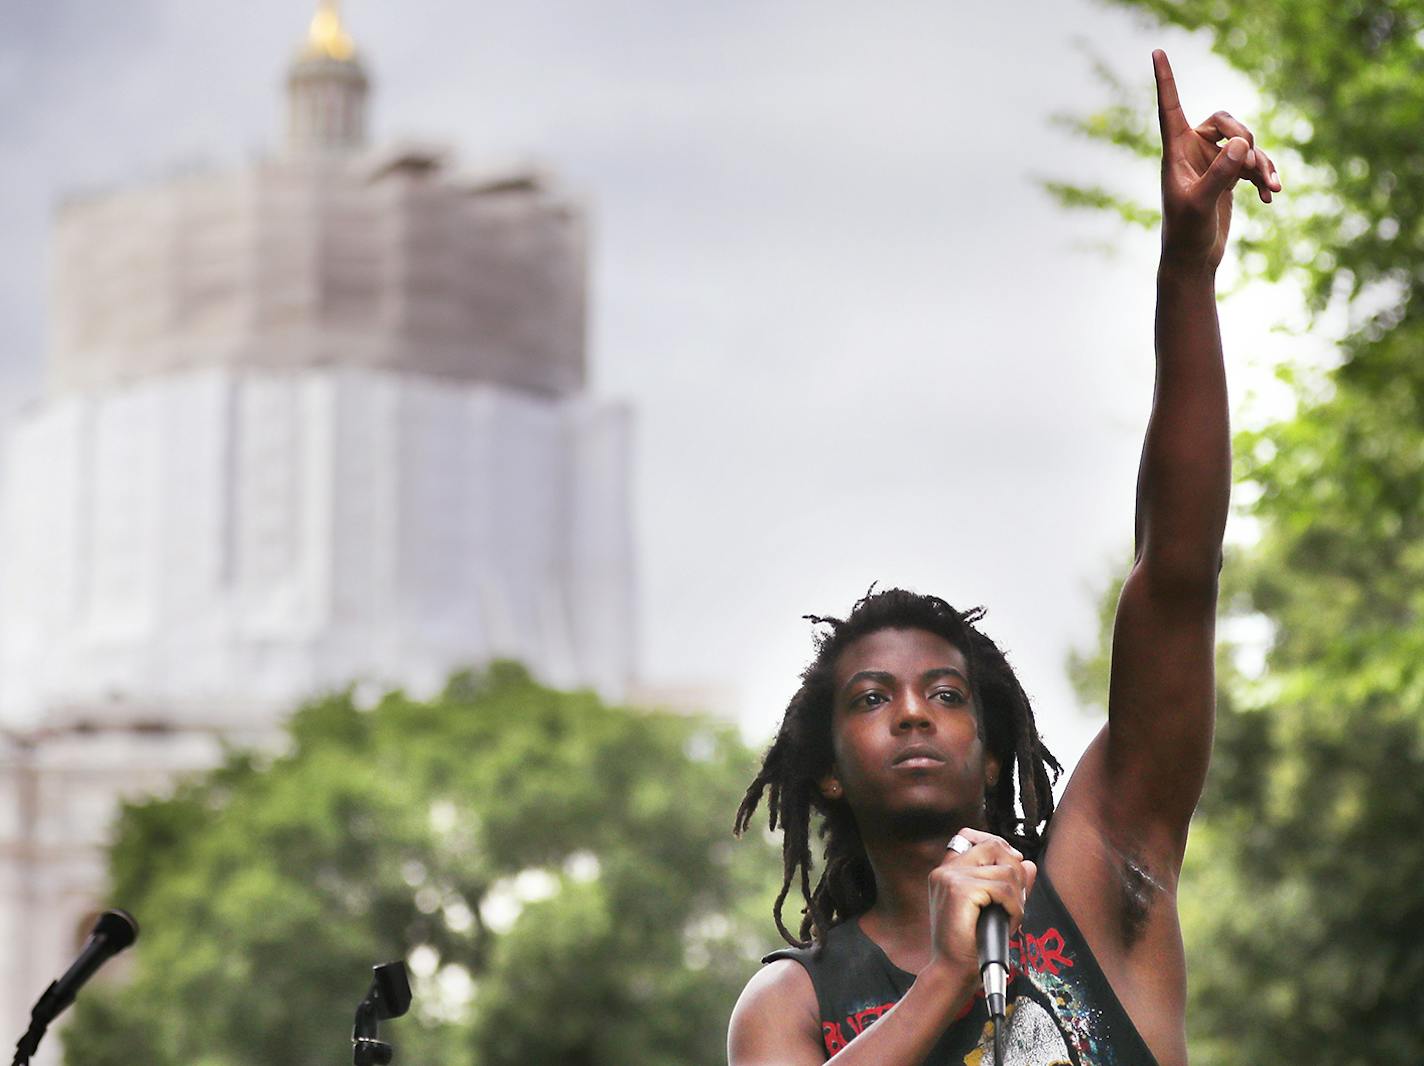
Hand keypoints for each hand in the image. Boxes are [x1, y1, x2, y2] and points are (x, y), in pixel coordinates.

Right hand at [926, 827, 1036, 987]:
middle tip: (1016, 897)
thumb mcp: (992, 909)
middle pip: (993, 846)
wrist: (953, 972)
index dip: (997, 846)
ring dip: (1017, 895)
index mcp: (946, 872)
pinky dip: (1014, 906)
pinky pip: (1003, 887)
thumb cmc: (969, 946)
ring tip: (1011, 915)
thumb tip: (1028, 864)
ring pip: (1004, 869)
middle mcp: (945, 870)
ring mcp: (950, 878)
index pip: (970, 836)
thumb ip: (1009, 884)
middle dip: (1014, 868)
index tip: (1010, 864)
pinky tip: (1009, 921)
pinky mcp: (960, 890)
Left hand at [1153, 48, 1280, 271]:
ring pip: (1245, 143)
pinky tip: (1271, 198)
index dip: (1165, 81)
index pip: (1170, 108)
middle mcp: (1192, 152)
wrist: (1193, 260)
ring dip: (1262, 162)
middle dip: (1245, 138)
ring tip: (1271, 186)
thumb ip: (1220, 174)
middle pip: (1225, 121)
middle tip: (1252, 165)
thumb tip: (1242, 143)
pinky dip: (1265, 176)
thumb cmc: (1186, 234)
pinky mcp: (1228, 176)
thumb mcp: (1201, 204)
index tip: (1157, 52)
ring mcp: (1212, 162)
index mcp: (1175, 153)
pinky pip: (1254, 162)